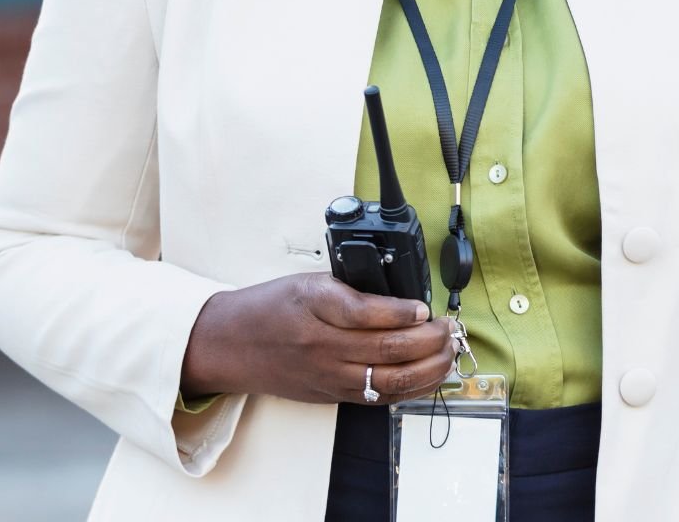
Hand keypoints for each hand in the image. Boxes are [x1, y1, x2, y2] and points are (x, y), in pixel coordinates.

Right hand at [180, 272, 457, 405]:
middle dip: (428, 340)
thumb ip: (350, 287)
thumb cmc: (270, 306)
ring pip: (388, 379)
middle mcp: (323, 345)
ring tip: (448, 352)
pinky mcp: (330, 394)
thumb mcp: (308, 281)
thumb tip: (401, 294)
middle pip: (386, 349)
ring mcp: (328, 375)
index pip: (367, 313)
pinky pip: (377, 396)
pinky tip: (428, 376)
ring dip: (427, 368)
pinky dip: (409, 388)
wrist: (230, 344)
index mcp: (316, 306)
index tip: (426, 307)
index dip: (403, 312)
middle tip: (449, 328)